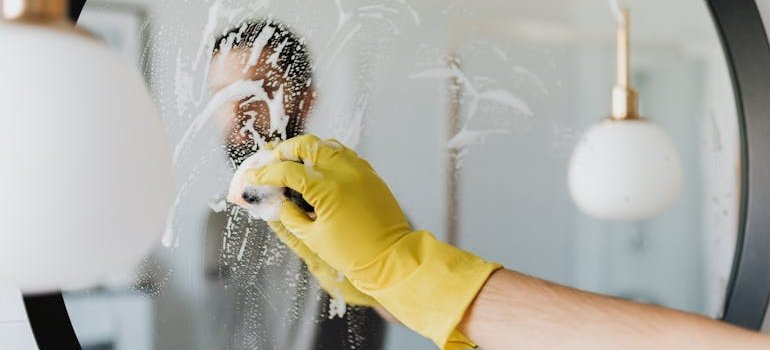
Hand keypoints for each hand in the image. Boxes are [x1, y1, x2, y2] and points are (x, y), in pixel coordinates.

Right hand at [249, 135, 500, 348]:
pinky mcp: (370, 174)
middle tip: (271, 162)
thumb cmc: (353, 254)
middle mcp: (345, 172)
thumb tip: (275, 199)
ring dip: (306, 149)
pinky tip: (317, 168)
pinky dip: (327, 155)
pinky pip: (344, 154)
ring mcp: (360, 170)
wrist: (391, 259)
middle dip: (284, 151)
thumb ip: (289, 214)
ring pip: (327, 145)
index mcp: (328, 189)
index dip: (263, 174)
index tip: (250, 177)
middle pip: (307, 145)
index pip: (286, 171)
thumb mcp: (312, 237)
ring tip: (291, 162)